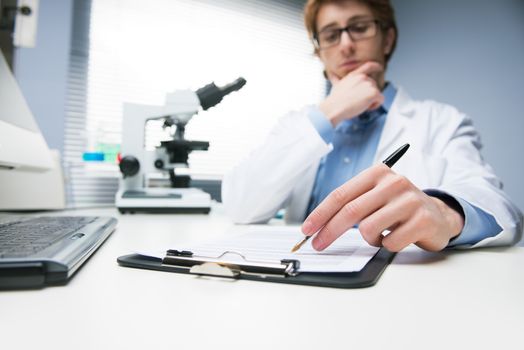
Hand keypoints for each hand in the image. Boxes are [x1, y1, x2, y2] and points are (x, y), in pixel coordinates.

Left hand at [301, 164, 464, 251]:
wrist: (438, 215)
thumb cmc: (397, 207)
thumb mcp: (375, 196)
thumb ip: (351, 203)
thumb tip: (317, 225)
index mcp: (377, 173)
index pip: (341, 194)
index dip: (320, 214)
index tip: (307, 229)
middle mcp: (394, 183)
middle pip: (350, 211)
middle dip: (329, 231)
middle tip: (318, 245)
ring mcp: (410, 200)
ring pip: (368, 229)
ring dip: (369, 239)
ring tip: (381, 233)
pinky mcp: (423, 220)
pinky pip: (390, 243)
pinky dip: (387, 245)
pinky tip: (398, 236)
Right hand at [320, 61, 384, 126]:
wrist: (335, 107)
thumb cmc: (335, 100)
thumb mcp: (336, 85)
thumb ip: (337, 79)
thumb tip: (332, 75)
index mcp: (354, 75)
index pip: (368, 66)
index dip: (376, 66)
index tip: (380, 68)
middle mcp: (363, 77)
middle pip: (373, 85)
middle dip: (368, 94)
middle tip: (358, 102)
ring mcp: (369, 84)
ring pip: (377, 94)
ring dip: (370, 101)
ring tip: (359, 105)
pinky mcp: (374, 93)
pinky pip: (381, 100)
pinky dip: (375, 106)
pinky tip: (365, 107)